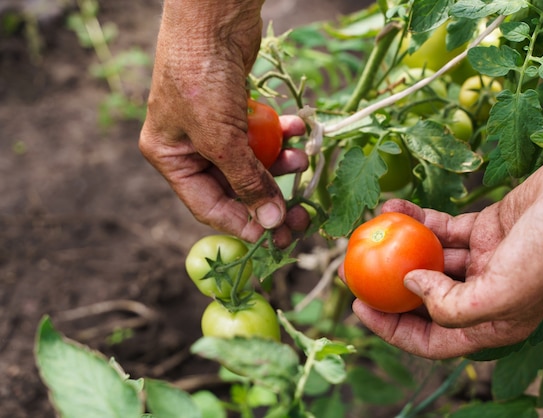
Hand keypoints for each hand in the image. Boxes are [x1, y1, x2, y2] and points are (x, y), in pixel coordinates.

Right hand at [139, 0, 308, 246]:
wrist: (212, 15)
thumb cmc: (201, 77)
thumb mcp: (221, 139)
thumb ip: (245, 182)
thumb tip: (268, 222)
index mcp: (171, 157)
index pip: (209, 206)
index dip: (242, 224)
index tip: (274, 238)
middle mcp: (190, 145)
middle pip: (235, 187)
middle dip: (268, 197)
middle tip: (298, 214)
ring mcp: (214, 126)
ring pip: (253, 161)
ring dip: (279, 164)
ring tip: (301, 159)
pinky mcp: (236, 109)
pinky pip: (261, 134)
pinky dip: (280, 134)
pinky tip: (296, 129)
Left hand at [349, 136, 542, 358]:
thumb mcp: (503, 295)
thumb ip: (451, 305)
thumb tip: (410, 286)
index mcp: (493, 324)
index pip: (432, 340)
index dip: (392, 329)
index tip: (360, 307)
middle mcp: (485, 295)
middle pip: (425, 300)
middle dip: (388, 288)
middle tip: (354, 270)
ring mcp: (484, 261)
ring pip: (430, 259)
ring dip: (399, 247)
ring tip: (368, 230)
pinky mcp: (485, 229)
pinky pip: (442, 227)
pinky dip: (418, 219)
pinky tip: (393, 207)